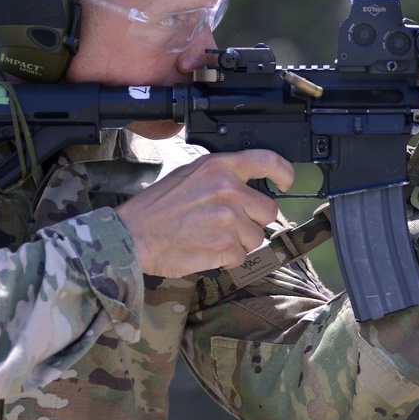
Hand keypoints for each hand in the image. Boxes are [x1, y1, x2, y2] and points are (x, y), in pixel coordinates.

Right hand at [115, 150, 294, 277]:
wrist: (133, 236)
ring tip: (210, 237)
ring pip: (256, 237)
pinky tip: (205, 249)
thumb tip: (247, 187)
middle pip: (267, 210)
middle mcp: (227, 189)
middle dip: (252, 221)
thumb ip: (220, 176)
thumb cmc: (156, 208)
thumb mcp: (188, 175)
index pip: (267, 160)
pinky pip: (241, 257)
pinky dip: (227, 259)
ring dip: (238, 242)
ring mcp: (228, 219)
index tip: (285, 182)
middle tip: (226, 224)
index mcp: (218, 167)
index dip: (284, 173)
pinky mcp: (224, 246)